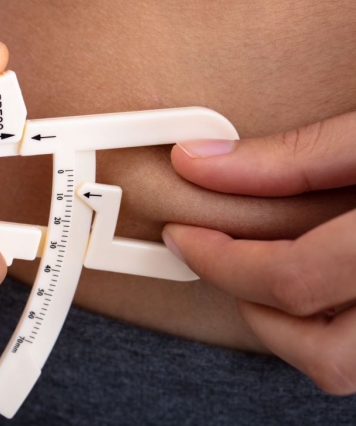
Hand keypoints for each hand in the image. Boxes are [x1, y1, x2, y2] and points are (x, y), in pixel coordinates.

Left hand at [162, 111, 355, 393]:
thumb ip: (293, 156)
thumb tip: (199, 161)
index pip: (294, 277)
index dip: (221, 259)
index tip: (185, 234)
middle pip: (326, 355)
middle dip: (255, 307)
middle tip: (219, 257)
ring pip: (350, 368)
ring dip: (293, 331)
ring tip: (267, 274)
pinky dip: (332, 328)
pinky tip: (322, 282)